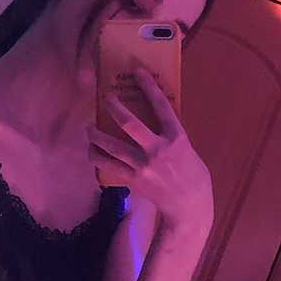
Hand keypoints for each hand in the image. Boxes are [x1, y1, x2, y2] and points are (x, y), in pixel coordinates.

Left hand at [87, 66, 214, 230]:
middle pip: (129, 123)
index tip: (138, 73)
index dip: (149, 87)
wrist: (189, 207)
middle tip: (105, 97)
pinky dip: (97, 158)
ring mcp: (143, 165)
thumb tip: (153, 120)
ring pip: (111, 146)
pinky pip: (108, 166)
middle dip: (113, 107)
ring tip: (88, 128)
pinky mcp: (133, 179)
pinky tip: (91, 152)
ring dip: (95, 135)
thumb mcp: (187, 149)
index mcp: (176, 138)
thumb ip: (170, 135)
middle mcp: (158, 149)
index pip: (161, 106)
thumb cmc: (192, 175)